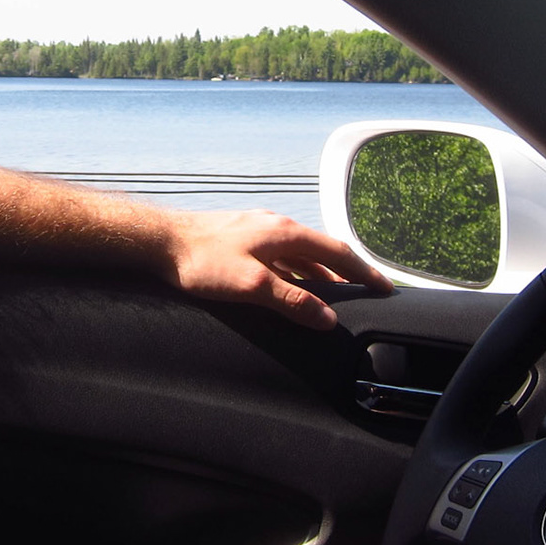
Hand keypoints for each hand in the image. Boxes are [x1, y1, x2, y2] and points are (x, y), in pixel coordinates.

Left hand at [162, 209, 393, 329]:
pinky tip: (291, 287)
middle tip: (364, 294)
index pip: (339, 251)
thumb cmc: (202, 260)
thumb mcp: (252, 286)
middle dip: (346, 273)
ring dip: (321, 274)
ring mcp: (259, 231)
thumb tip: (327, 318)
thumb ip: (292, 301)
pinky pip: (281, 256)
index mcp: (285, 232)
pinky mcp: (242, 239)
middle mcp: (277, 226)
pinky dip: (296, 272)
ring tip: (333, 297)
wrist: (160, 241)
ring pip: (301, 254)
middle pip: (323, 251)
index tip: (385, 288)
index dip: (364, 272)